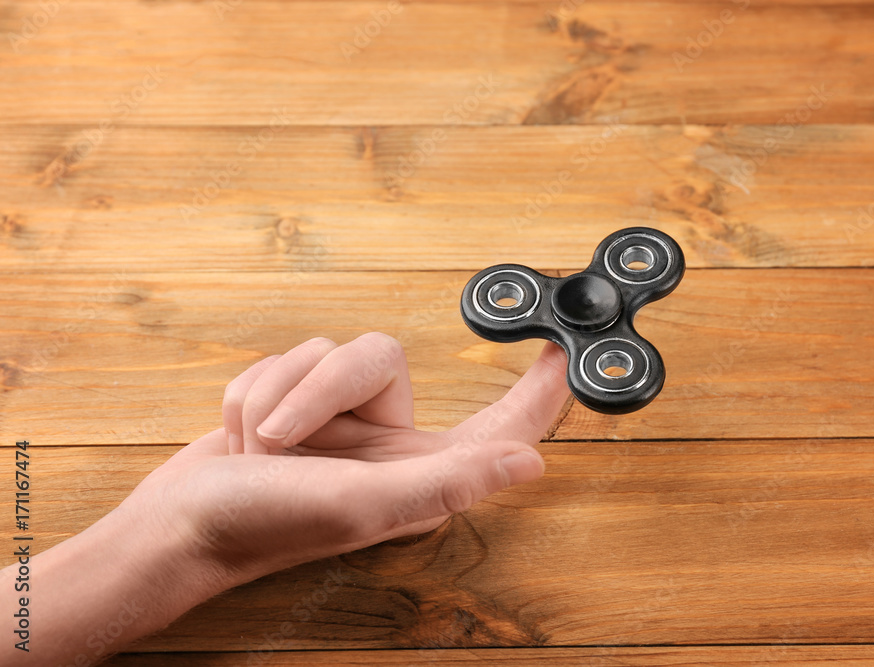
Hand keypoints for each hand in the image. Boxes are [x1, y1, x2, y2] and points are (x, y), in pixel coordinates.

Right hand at [123, 333, 570, 585]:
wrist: (173, 527)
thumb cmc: (261, 526)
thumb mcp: (359, 503)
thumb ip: (445, 480)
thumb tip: (531, 462)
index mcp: (420, 472)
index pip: (500, 425)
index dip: (538, 390)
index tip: (566, 348)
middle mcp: (388, 443)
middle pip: (379, 355)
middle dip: (316, 389)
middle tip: (279, 442)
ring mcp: (341, 423)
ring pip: (323, 352)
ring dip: (276, 396)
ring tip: (258, 451)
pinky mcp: (298, 406)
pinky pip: (282, 359)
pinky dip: (251, 395)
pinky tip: (242, 440)